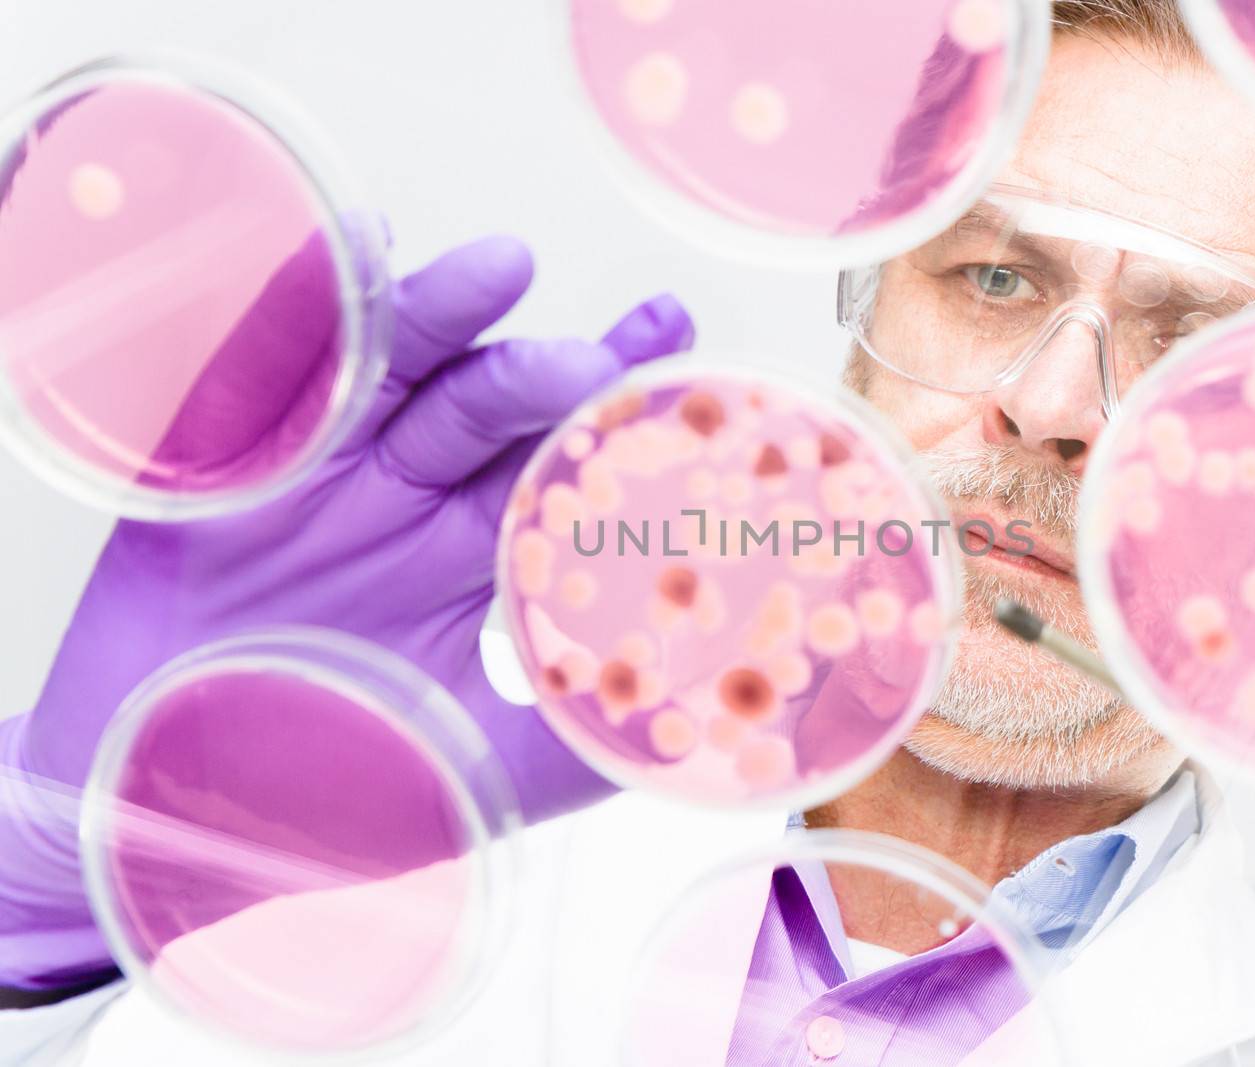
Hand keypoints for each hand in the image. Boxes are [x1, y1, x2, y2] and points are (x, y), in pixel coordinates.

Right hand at [0, 234, 693, 988]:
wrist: (160, 808)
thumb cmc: (321, 793)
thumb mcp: (476, 770)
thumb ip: (579, 732)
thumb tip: (702, 720)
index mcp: (476, 563)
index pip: (568, 478)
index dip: (630, 439)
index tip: (702, 398)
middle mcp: (412, 505)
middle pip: (500, 409)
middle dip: (567, 366)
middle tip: (634, 336)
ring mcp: (325, 475)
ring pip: (398, 375)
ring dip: (449, 318)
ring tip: (503, 270)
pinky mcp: (231, 463)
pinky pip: (266, 370)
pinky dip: (304, 312)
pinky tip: (355, 253)